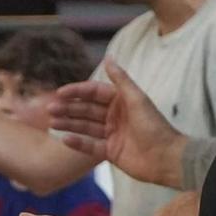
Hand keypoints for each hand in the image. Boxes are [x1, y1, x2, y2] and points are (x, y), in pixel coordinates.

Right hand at [52, 60, 186, 189]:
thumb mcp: (137, 99)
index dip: (77, 92)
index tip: (60, 93)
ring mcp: (111, 134)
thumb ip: (121, 79)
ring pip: (85, 127)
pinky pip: (90, 146)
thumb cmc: (154, 126)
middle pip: (86, 110)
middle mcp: (114, 116)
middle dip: (68, 109)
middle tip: (50, 109)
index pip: (94, 93)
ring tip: (51, 122)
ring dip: (69, 124)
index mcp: (121, 101)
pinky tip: (64, 139)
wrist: (166, 158)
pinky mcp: (110, 152)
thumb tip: (108, 58)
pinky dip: (78, 143)